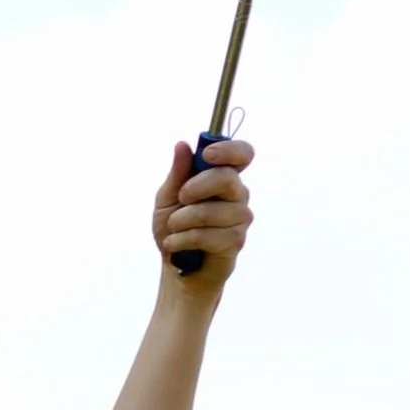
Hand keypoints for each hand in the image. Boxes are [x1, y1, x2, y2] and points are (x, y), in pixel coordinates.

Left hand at [152, 134, 254, 288]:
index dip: (229, 150)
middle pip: (228, 178)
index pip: (242, 154)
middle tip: (181, 197)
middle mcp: (237, 194)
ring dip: (184, 220)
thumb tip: (182, 145)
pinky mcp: (236, 241)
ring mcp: (240, 218)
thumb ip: (177, 173)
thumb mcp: (167, 197)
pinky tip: (175, 244)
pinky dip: (184, 239)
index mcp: (223, 176)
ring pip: (214, 211)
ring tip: (173, 228)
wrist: (176, 265)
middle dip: (197, 186)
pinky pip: (209, 235)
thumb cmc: (174, 227)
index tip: (207, 155)